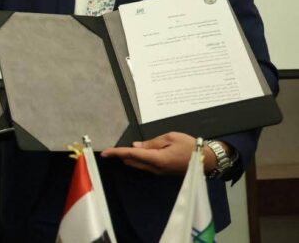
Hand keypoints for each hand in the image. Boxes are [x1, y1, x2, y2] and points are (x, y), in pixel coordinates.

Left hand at [101, 131, 219, 174]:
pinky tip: (135, 154)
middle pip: (132, 162)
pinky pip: (146, 166)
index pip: (132, 154)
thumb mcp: (170, 137)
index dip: (117, 153)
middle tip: (110, 150)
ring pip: (138, 165)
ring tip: (118, 151)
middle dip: (121, 156)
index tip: (105, 152)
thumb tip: (136, 146)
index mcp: (157, 159)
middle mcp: (156, 168)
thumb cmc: (190, 146)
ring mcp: (159, 172)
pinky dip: (138, 160)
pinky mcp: (163, 172)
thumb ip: (151, 142)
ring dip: (129, 158)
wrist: (206, 160)